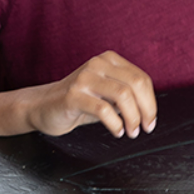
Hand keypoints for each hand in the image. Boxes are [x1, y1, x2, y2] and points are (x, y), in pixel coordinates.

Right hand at [25, 51, 156, 139]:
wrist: (42, 106)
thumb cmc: (79, 102)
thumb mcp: (107, 95)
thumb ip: (128, 96)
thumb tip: (149, 111)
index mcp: (109, 60)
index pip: (141, 78)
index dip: (151, 102)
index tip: (150, 120)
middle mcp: (98, 64)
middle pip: (136, 84)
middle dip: (146, 109)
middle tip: (145, 128)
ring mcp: (84, 78)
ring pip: (123, 95)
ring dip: (132, 118)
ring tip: (131, 132)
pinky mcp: (73, 95)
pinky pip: (103, 109)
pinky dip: (116, 124)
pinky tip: (117, 132)